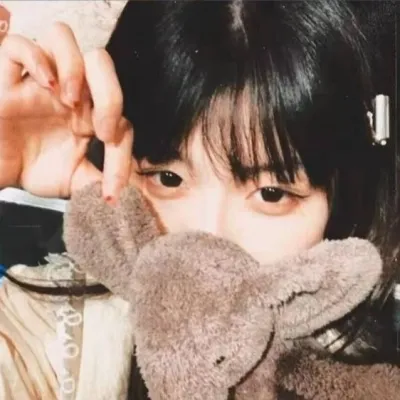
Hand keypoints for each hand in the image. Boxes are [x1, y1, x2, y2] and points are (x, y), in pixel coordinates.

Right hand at [0, 22, 132, 199]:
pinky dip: (34, 59)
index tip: (111, 189)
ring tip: (68, 100)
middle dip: (110, 95)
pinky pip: (18, 45)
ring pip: (62, 37)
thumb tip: (132, 193)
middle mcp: (71, 92)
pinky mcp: (7, 77)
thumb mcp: (76, 180)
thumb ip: (102, 181)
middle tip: (100, 130)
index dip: (121, 157)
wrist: (1, 172)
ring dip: (73, 68)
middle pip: (100, 62)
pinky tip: (42, 85)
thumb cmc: (36, 170)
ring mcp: (40, 81)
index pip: (121, 119)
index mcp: (92, 114)